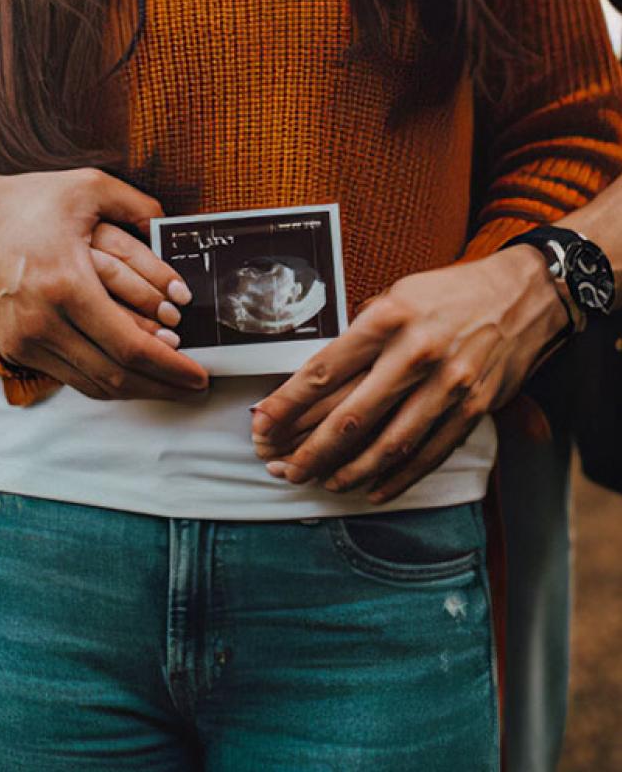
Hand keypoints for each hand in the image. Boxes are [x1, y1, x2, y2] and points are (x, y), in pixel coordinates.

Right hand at [0, 166, 208, 399]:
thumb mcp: (85, 186)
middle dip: (163, 386)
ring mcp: (24, 341)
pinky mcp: (14, 348)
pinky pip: (70, 377)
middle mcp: (42, 323)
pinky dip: (105, 380)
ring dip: (136, 389)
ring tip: (168, 384)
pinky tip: (129, 373)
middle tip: (194, 386)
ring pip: (93, 385)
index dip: (172, 368)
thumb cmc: (22, 202)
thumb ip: (138, 205)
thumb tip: (173, 227)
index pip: (130, 347)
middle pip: (115, 376)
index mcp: (65, 285)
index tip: (201, 374)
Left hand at [251, 246, 568, 502]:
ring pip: (388, 444)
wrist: (523, 295)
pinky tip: (372, 489)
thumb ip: (359, 336)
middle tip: (282, 469)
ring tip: (321, 483)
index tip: (261, 424)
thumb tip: (315, 379)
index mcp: (387, 319)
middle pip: (350, 417)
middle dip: (309, 450)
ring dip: (348, 471)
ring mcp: (448, 385)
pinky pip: (428, 454)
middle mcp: (415, 354)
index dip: (286, 404)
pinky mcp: (473, 408)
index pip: (322, 371)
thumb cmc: (447, 294)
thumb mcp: (395, 295)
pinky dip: (397, 478)